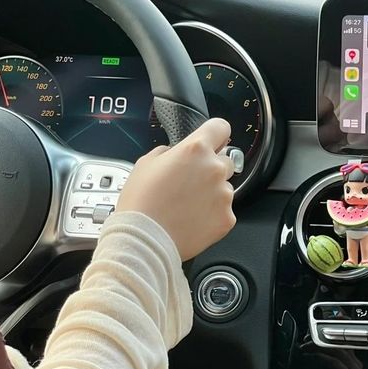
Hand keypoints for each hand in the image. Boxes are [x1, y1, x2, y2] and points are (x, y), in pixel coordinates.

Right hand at [116, 118, 236, 259]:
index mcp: (195, 149)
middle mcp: (214, 168)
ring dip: (212, 193)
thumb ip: (168, 152)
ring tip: (187, 206)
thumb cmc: (141, 203)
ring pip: (225, 187)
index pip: (220, 127)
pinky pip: (224, 211)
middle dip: (211, 168)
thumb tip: (175, 153)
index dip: (215, 134)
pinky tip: (192, 220)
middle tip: (190, 183)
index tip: (213, 141)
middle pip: (225, 160)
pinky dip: (212, 215)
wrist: (144, 240)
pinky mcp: (227, 218)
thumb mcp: (145, 163)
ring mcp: (223, 194)